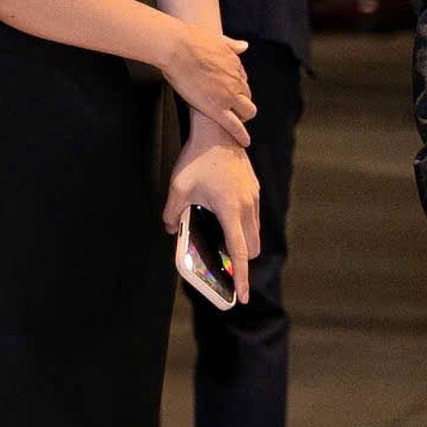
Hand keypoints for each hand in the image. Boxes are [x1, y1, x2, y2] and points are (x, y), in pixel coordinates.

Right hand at [156, 19, 254, 146]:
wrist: (176, 47)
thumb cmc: (190, 39)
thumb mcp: (216, 39)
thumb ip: (231, 44)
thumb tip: (245, 46)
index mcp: (235, 64)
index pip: (242, 79)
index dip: (236, 85)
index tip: (230, 89)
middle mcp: (236, 80)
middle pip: (247, 95)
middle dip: (242, 101)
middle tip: (233, 108)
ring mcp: (228, 95)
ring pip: (247, 111)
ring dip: (244, 116)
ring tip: (238, 123)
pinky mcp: (217, 109)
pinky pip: (234, 126)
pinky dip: (241, 135)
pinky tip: (245, 142)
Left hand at [162, 132, 260, 305]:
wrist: (218, 129)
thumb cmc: (197, 158)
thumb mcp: (178, 187)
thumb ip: (173, 213)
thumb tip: (171, 229)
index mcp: (230, 211)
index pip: (239, 253)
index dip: (241, 277)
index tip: (243, 296)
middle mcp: (247, 206)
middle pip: (252, 248)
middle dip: (241, 261)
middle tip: (223, 265)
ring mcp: (253, 197)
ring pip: (255, 232)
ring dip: (243, 242)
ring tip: (221, 241)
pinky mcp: (253, 188)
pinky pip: (253, 216)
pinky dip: (244, 225)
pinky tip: (224, 217)